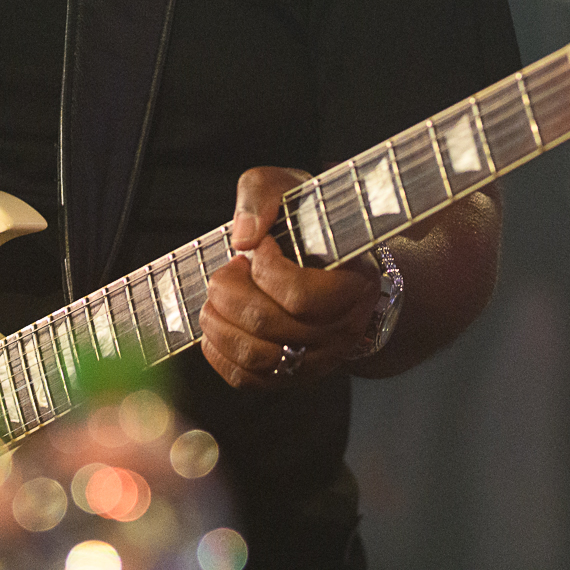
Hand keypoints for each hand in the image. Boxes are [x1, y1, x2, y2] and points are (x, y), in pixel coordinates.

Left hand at [201, 167, 380, 390]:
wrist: (328, 264)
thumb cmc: (309, 224)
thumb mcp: (293, 189)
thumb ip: (264, 194)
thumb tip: (243, 237)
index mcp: (354, 285)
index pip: (300, 296)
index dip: (266, 269)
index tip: (261, 246)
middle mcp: (341, 331)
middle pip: (268, 325)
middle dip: (230, 291)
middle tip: (227, 269)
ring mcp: (317, 360)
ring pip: (256, 357)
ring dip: (219, 322)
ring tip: (216, 296)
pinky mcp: (291, 377)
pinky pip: (247, 379)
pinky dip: (219, 352)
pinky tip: (215, 324)